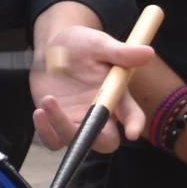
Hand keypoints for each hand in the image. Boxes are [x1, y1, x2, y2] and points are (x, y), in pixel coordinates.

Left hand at [30, 10, 154, 152]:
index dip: (134, 125)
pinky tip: (39, 112)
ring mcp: (78, 120)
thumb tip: (148, 52)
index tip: (132, 132)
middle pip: (106, 141)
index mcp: (117, 97)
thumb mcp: (99, 44)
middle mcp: (100, 114)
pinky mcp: (57, 121)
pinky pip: (53, 140)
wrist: (54, 45)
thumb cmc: (82, 45)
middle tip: (75, 121)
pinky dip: (46, 132)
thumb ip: (120, 52)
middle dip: (93, 137)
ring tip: (48, 99)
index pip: (133, 116)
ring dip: (62, 129)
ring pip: (77, 142)